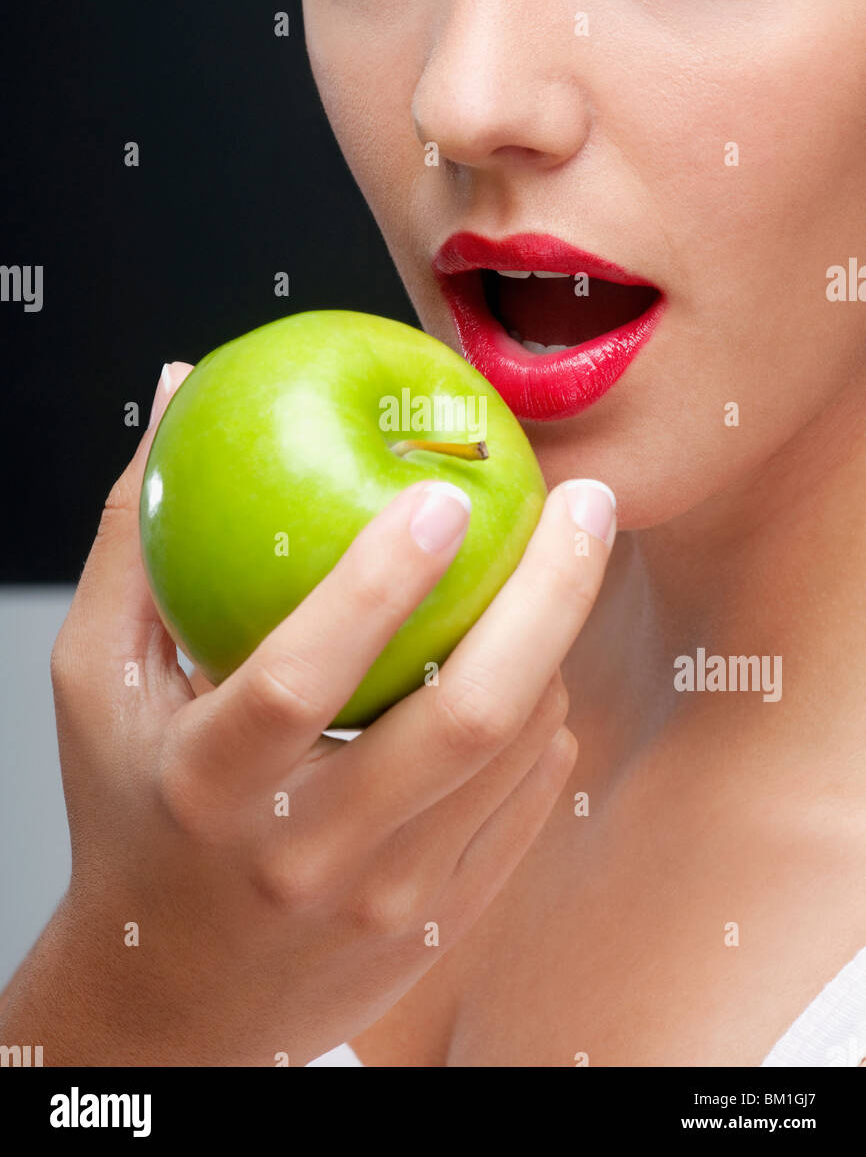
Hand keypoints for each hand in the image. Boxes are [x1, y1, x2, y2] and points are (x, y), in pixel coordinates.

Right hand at [0, 361, 615, 1065]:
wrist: (170, 1001)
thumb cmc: (132, 812)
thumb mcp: (94, 678)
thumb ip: (134, 537)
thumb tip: (179, 385)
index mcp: (209, 785)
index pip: (302, 679)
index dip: (379, 582)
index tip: (447, 491)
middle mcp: (306, 852)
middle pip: (465, 716)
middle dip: (549, 594)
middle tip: (584, 500)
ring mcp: (387, 902)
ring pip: (515, 750)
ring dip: (552, 644)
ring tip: (554, 568)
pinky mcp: (442, 924)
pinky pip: (528, 799)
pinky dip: (544, 718)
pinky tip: (530, 666)